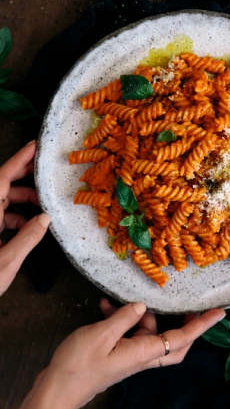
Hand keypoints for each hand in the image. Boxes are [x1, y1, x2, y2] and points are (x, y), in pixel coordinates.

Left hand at [0, 141, 49, 294]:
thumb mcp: (5, 262)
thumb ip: (27, 238)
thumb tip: (45, 219)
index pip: (2, 178)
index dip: (19, 159)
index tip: (34, 146)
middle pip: (4, 186)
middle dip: (27, 178)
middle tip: (47, 173)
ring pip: (4, 201)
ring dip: (25, 200)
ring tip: (45, 206)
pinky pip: (1, 216)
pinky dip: (17, 217)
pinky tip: (31, 226)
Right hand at [37, 301, 225, 408]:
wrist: (56, 391)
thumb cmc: (78, 366)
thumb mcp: (102, 335)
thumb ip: (124, 318)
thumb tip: (142, 306)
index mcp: (143, 353)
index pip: (181, 339)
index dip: (201, 325)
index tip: (219, 313)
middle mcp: (141, 356)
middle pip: (172, 341)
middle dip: (182, 324)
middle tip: (186, 305)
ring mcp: (128, 356)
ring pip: (146, 332)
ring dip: (136, 315)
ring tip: (116, 302)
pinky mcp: (115, 355)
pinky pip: (126, 333)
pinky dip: (120, 320)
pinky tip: (105, 307)